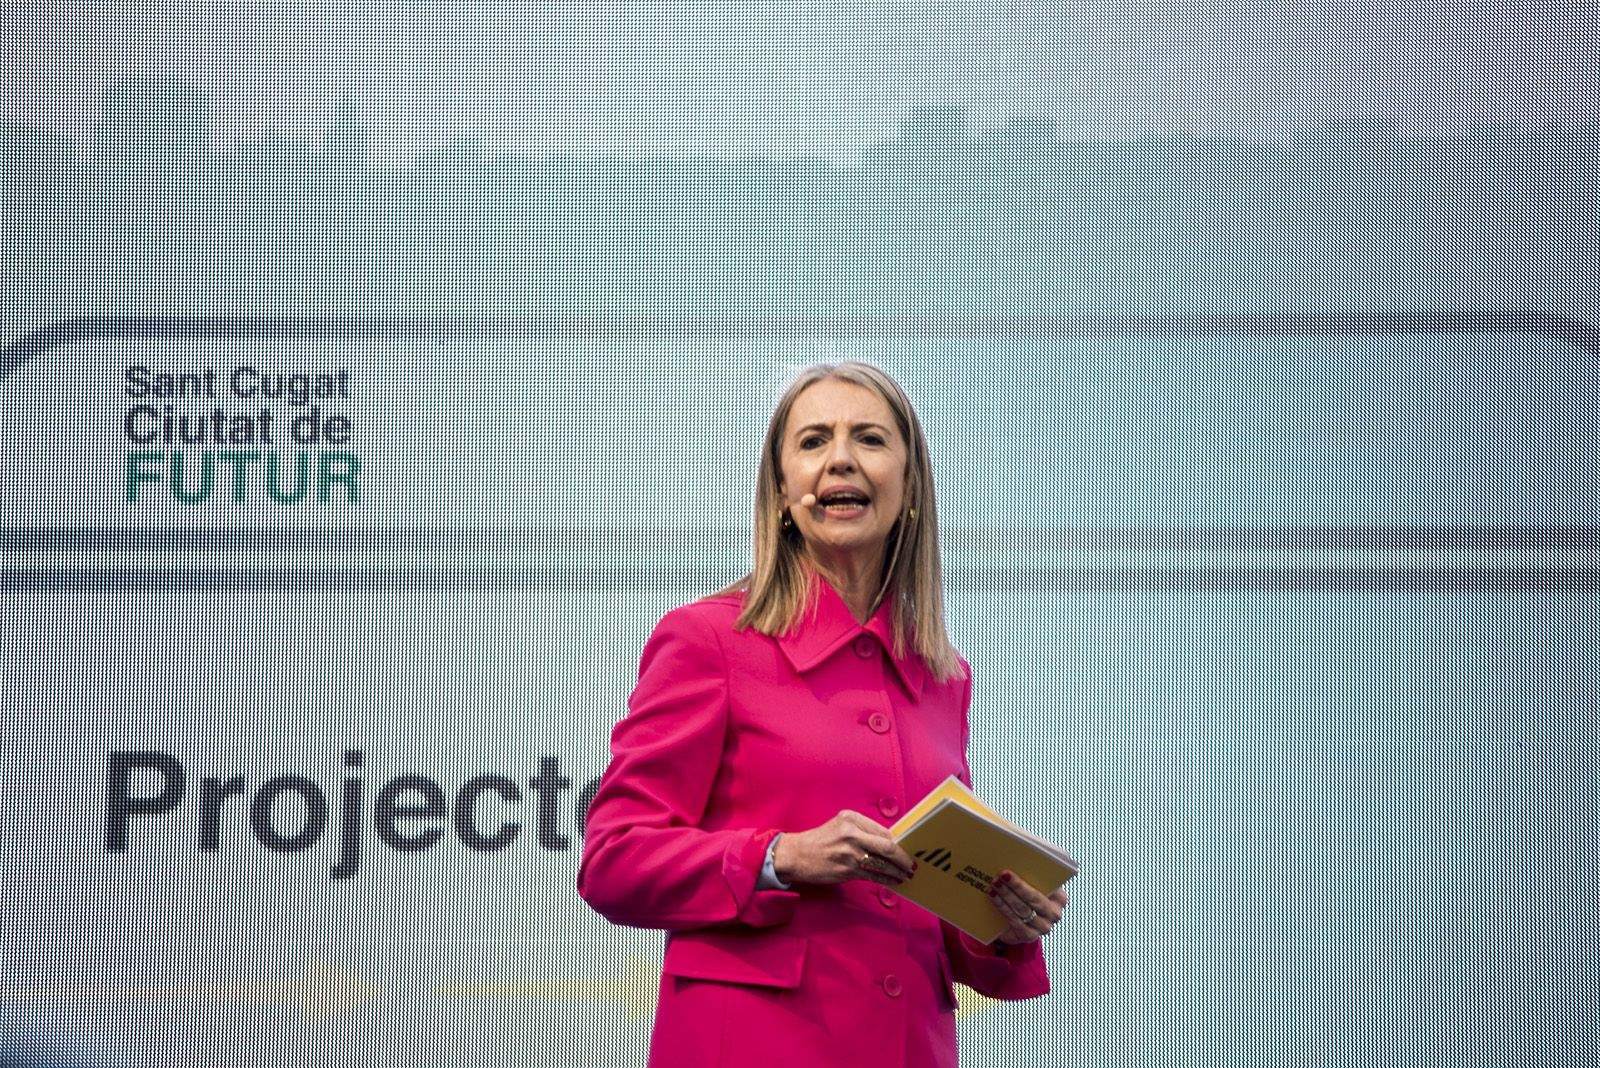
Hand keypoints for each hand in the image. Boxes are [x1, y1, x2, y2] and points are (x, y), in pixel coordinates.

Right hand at [772, 810, 918, 886]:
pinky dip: (886, 880)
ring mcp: (849, 852)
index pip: (883, 831)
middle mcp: (852, 833)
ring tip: (906, 876)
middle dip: (903, 858)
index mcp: (851, 818)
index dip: (899, 843)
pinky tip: (894, 882)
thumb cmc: (819, 841)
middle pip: (887, 846)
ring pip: (883, 863)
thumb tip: (889, 844)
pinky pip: (873, 876)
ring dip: (897, 871)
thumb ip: (862, 831)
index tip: (908, 849)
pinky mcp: (846, 869)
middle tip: (912, 865)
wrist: (795, 855)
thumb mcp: (840, 826)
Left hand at [988, 870, 1067, 944]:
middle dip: (1017, 885)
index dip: (1035, 874)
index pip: (1050, 884)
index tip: (1020, 867)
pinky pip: (1015, 921)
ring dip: (1006, 895)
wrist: (1017, 922)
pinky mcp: (1029, 936)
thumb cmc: (1026, 894)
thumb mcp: (1033, 883)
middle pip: (1034, 898)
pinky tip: (993, 897)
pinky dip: (1002, 907)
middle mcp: (1054, 913)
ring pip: (1023, 909)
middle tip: (1002, 874)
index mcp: (1060, 897)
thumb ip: (1031, 872)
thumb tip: (1016, 855)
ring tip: (994, 884)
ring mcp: (1043, 927)